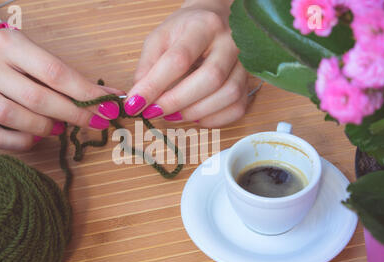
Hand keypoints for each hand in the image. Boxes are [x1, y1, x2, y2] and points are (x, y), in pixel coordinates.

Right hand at [0, 28, 123, 150]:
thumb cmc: (16, 59)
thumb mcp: (40, 56)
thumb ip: (70, 78)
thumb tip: (109, 99)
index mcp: (10, 44)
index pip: (55, 73)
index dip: (85, 94)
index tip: (108, 108)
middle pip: (37, 98)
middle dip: (74, 114)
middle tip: (96, 123)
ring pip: (14, 118)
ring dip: (46, 127)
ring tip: (61, 127)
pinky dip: (22, 142)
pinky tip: (37, 137)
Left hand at [124, 1, 247, 126]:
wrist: (213, 21)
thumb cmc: (183, 31)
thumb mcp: (158, 40)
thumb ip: (146, 68)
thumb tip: (138, 100)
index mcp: (203, 26)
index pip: (179, 59)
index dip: (155, 85)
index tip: (135, 104)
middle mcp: (230, 42)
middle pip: (210, 79)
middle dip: (177, 102)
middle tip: (154, 112)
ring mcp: (244, 63)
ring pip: (228, 95)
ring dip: (195, 112)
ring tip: (173, 114)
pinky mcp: (248, 81)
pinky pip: (237, 107)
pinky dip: (214, 119)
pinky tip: (195, 116)